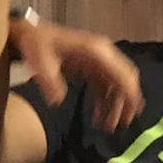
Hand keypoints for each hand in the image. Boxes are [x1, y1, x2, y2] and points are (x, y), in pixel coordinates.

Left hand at [11, 19, 142, 132]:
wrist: (30, 35)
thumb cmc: (37, 45)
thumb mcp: (40, 63)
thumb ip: (50, 82)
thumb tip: (58, 100)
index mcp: (96, 51)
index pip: (122, 73)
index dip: (130, 93)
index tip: (133, 113)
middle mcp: (103, 54)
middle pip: (124, 79)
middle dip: (126, 102)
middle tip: (122, 125)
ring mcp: (99, 60)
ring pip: (116, 85)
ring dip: (115, 105)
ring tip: (108, 127)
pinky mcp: (92, 67)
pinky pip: (104, 86)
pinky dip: (104, 102)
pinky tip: (98, 118)